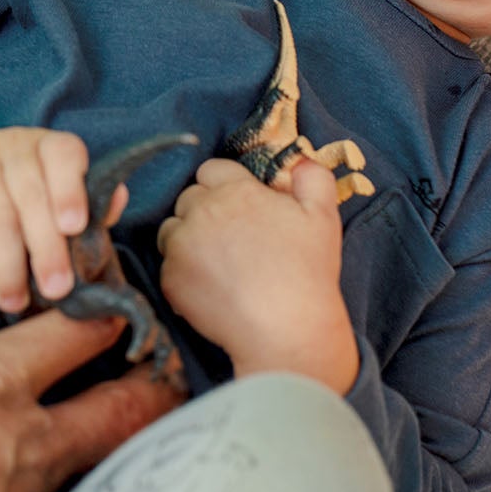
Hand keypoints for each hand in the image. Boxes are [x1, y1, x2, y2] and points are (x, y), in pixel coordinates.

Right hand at [0, 128, 110, 312]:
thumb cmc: (31, 206)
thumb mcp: (64, 204)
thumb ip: (92, 206)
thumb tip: (117, 199)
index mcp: (50, 146)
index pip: (63, 155)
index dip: (70, 190)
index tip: (74, 227)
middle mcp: (13, 146)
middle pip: (30, 194)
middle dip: (46, 247)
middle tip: (57, 289)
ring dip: (10, 265)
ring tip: (17, 299)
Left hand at [157, 156, 358, 392]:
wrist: (286, 331)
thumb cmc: (307, 273)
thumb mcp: (323, 216)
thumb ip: (312, 177)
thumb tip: (297, 160)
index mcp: (236, 190)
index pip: (211, 169)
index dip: (223, 186)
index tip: (237, 208)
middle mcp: (203, 210)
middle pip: (188, 197)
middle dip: (203, 211)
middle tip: (229, 240)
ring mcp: (182, 245)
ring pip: (171, 230)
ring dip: (187, 240)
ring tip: (217, 265)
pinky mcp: (170, 279)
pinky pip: (167, 266)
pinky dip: (183, 275)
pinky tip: (210, 289)